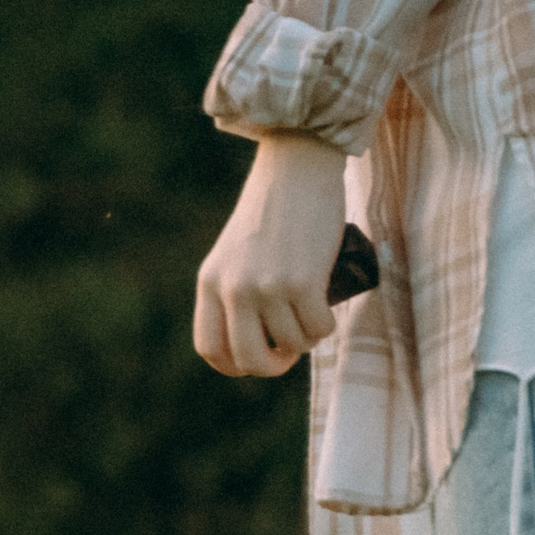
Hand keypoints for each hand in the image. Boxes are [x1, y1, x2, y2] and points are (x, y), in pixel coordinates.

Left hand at [194, 133, 348, 376]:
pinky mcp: (302, 281)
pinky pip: (316, 329)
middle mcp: (233, 289)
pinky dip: (325, 328)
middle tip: (288, 354)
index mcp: (210, 283)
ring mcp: (267, 287)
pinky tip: (325, 315)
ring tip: (311, 318)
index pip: (210, 348)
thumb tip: (256, 340)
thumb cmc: (272, 212)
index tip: (254, 361)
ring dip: (305, 340)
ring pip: (290, 343)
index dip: (233, 365)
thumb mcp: (234, 254)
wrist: (295, 168)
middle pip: (248, 358)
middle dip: (271, 366)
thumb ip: (233, 290)